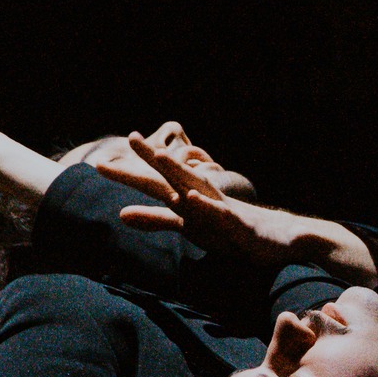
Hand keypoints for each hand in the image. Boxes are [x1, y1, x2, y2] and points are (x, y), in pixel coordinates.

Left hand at [97, 133, 309, 264]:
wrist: (277, 239)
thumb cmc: (229, 230)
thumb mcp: (186, 226)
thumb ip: (155, 219)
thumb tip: (120, 214)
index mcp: (188, 197)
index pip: (154, 183)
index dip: (129, 173)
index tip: (100, 163)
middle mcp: (202, 196)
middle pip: (172, 175)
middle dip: (151, 157)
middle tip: (130, 137)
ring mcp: (220, 207)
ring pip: (196, 186)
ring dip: (178, 171)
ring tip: (159, 156)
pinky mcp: (236, 223)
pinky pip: (218, 213)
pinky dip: (205, 204)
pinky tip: (191, 196)